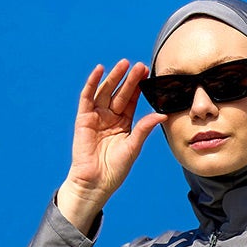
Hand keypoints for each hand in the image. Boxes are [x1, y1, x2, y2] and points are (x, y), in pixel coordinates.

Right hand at [56, 60, 163, 232]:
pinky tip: (100, 70)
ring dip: (114, 77)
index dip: (139, 88)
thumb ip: (144, 129)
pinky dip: (92, 83)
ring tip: (124, 64)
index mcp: (123, 123)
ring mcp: (96, 116)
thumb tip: (162, 115)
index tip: (149, 74)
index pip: (132, 101)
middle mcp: (110, 117)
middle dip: (130, 79)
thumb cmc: (115, 170)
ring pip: (106, 91)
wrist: (96, 183)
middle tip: (140, 65)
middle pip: (120, 93)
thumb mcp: (133, 147)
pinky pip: (87, 97)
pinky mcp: (83, 118)